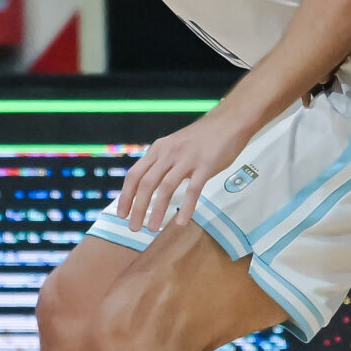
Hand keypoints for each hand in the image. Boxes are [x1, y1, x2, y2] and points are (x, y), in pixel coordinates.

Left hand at [115, 108, 251, 234]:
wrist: (229, 122)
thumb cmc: (202, 138)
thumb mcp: (174, 145)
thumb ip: (161, 162)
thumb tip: (147, 185)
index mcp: (158, 149)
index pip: (135, 175)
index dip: (125, 196)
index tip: (121, 214)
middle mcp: (169, 153)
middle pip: (146, 183)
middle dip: (137, 208)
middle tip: (133, 228)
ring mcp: (187, 159)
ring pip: (166, 188)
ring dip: (157, 210)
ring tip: (152, 228)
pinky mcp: (206, 165)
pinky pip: (193, 190)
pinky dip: (187, 208)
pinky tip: (181, 222)